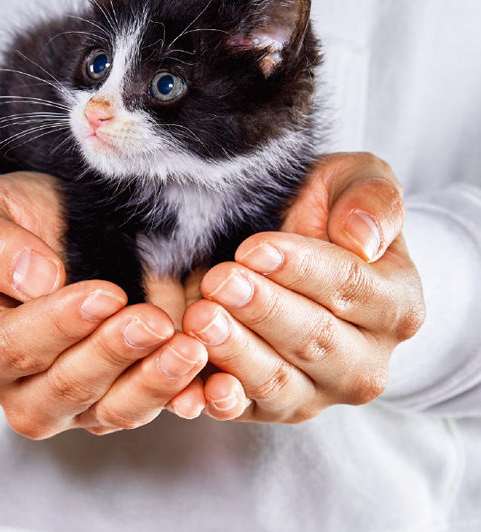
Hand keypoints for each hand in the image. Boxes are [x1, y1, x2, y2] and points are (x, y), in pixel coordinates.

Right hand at [0, 172, 206, 437]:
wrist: (60, 225)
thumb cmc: (14, 220)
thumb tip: (34, 281)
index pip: (14, 349)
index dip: (60, 325)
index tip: (105, 293)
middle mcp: (22, 389)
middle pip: (65, 389)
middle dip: (113, 354)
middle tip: (152, 321)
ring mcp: (74, 401)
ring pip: (113, 409)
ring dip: (153, 382)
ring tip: (188, 348)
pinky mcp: (119, 396)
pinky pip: (150, 406)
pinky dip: (181, 394)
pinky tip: (208, 377)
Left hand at [182, 153, 424, 421]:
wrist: (299, 251)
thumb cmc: (328, 211)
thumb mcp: (358, 182)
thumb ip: (372, 200)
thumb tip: (362, 238)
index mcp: (396, 304)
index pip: (350, 286)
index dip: (301, 269)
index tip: (255, 248)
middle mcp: (365, 359)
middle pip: (315, 340)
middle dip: (263, 310)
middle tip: (221, 281)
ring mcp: (320, 390)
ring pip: (279, 381)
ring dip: (236, 353)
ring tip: (200, 320)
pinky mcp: (276, 405)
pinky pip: (248, 409)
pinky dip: (219, 402)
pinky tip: (194, 390)